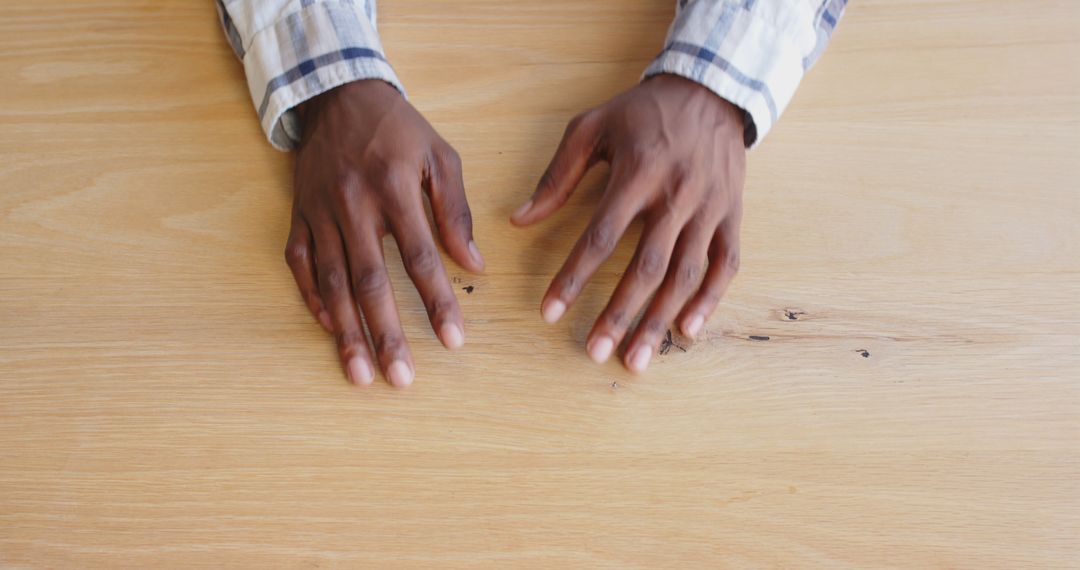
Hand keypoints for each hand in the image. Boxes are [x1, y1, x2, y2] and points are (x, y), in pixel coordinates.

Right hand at [286, 80, 483, 387]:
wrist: (338, 95)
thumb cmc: (398, 130)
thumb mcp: (439, 156)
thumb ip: (455, 210)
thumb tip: (474, 263)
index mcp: (393, 187)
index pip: (419, 255)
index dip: (436, 300)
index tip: (452, 340)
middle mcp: (352, 203)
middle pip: (369, 280)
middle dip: (386, 333)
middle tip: (401, 379)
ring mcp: (319, 212)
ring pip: (331, 282)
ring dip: (345, 331)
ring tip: (360, 373)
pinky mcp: (298, 215)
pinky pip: (300, 264)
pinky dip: (312, 299)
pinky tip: (329, 329)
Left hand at [511, 74, 745, 372]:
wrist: (710, 90)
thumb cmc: (642, 111)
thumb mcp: (592, 128)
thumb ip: (556, 176)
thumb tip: (518, 220)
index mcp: (638, 173)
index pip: (600, 236)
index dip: (573, 278)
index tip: (549, 313)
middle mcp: (676, 195)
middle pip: (646, 267)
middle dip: (619, 314)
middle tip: (595, 353)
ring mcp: (709, 208)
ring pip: (685, 275)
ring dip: (660, 320)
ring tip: (636, 359)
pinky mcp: (731, 214)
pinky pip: (725, 264)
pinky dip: (709, 301)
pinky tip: (687, 331)